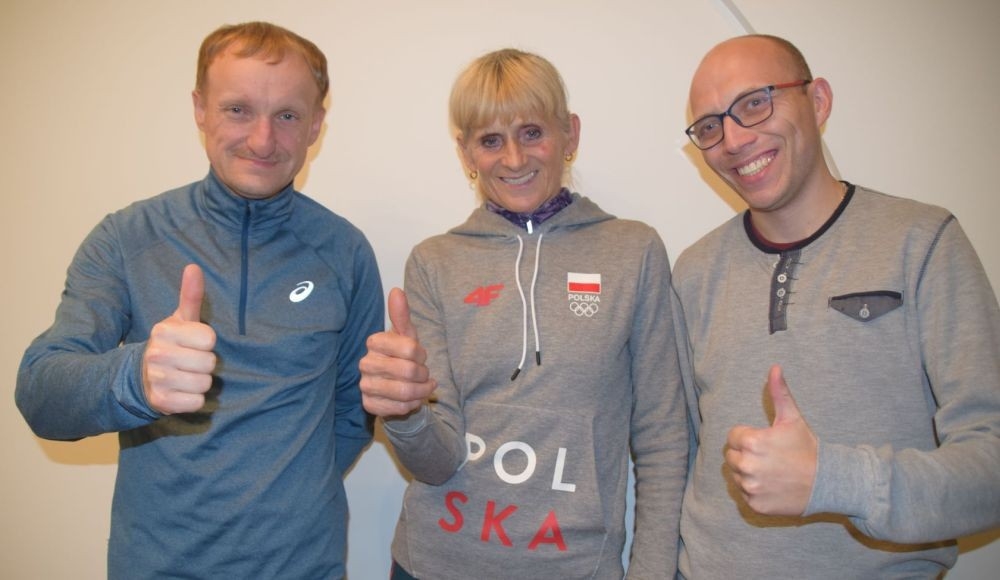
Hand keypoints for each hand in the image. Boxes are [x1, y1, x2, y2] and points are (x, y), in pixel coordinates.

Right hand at [141, 264, 216, 413]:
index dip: (205, 343)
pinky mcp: (160, 401)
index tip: (192, 344)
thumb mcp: (179, 320)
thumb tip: (194, 266)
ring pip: (204, 383)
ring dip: (199, 382)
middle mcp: (157, 354)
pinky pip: (196, 402)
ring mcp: (157, 379)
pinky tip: (180, 391)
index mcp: (164, 331)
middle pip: (209, 363)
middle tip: (188, 362)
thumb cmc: (170, 344)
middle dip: (204, 364)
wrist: (139, 376)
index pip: (209, 339)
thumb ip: (190, 295)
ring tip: (185, 376)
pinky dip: (193, 400)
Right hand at [358, 287, 436, 416]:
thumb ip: (402, 314)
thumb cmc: (402, 355)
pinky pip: (399, 408)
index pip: (410, 348)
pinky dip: (412, 405)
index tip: (420, 356)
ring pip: (404, 392)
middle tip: (424, 374)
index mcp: (374, 342)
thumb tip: (396, 291)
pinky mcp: (369, 405)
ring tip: (423, 387)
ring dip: (421, 391)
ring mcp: (365, 385)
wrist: (395, 384)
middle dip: (423, 374)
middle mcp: (365, 363)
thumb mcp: (406, 335)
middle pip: (409, 371)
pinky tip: (412, 399)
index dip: (422, 355)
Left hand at [725, 364, 817, 515]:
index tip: (766, 441)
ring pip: (736, 476)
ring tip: (771, 470)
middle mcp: (746, 465)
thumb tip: (775, 367)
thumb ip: (779, 392)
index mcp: (750, 442)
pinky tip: (772, 485)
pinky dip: (755, 491)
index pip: (733, 437)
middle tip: (769, 456)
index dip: (749, 437)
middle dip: (746, 454)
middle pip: (731, 456)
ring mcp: (750, 487)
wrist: (827, 482)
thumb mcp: (792, 418)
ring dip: (748, 473)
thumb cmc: (806, 448)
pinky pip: (745, 495)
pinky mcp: (755, 505)